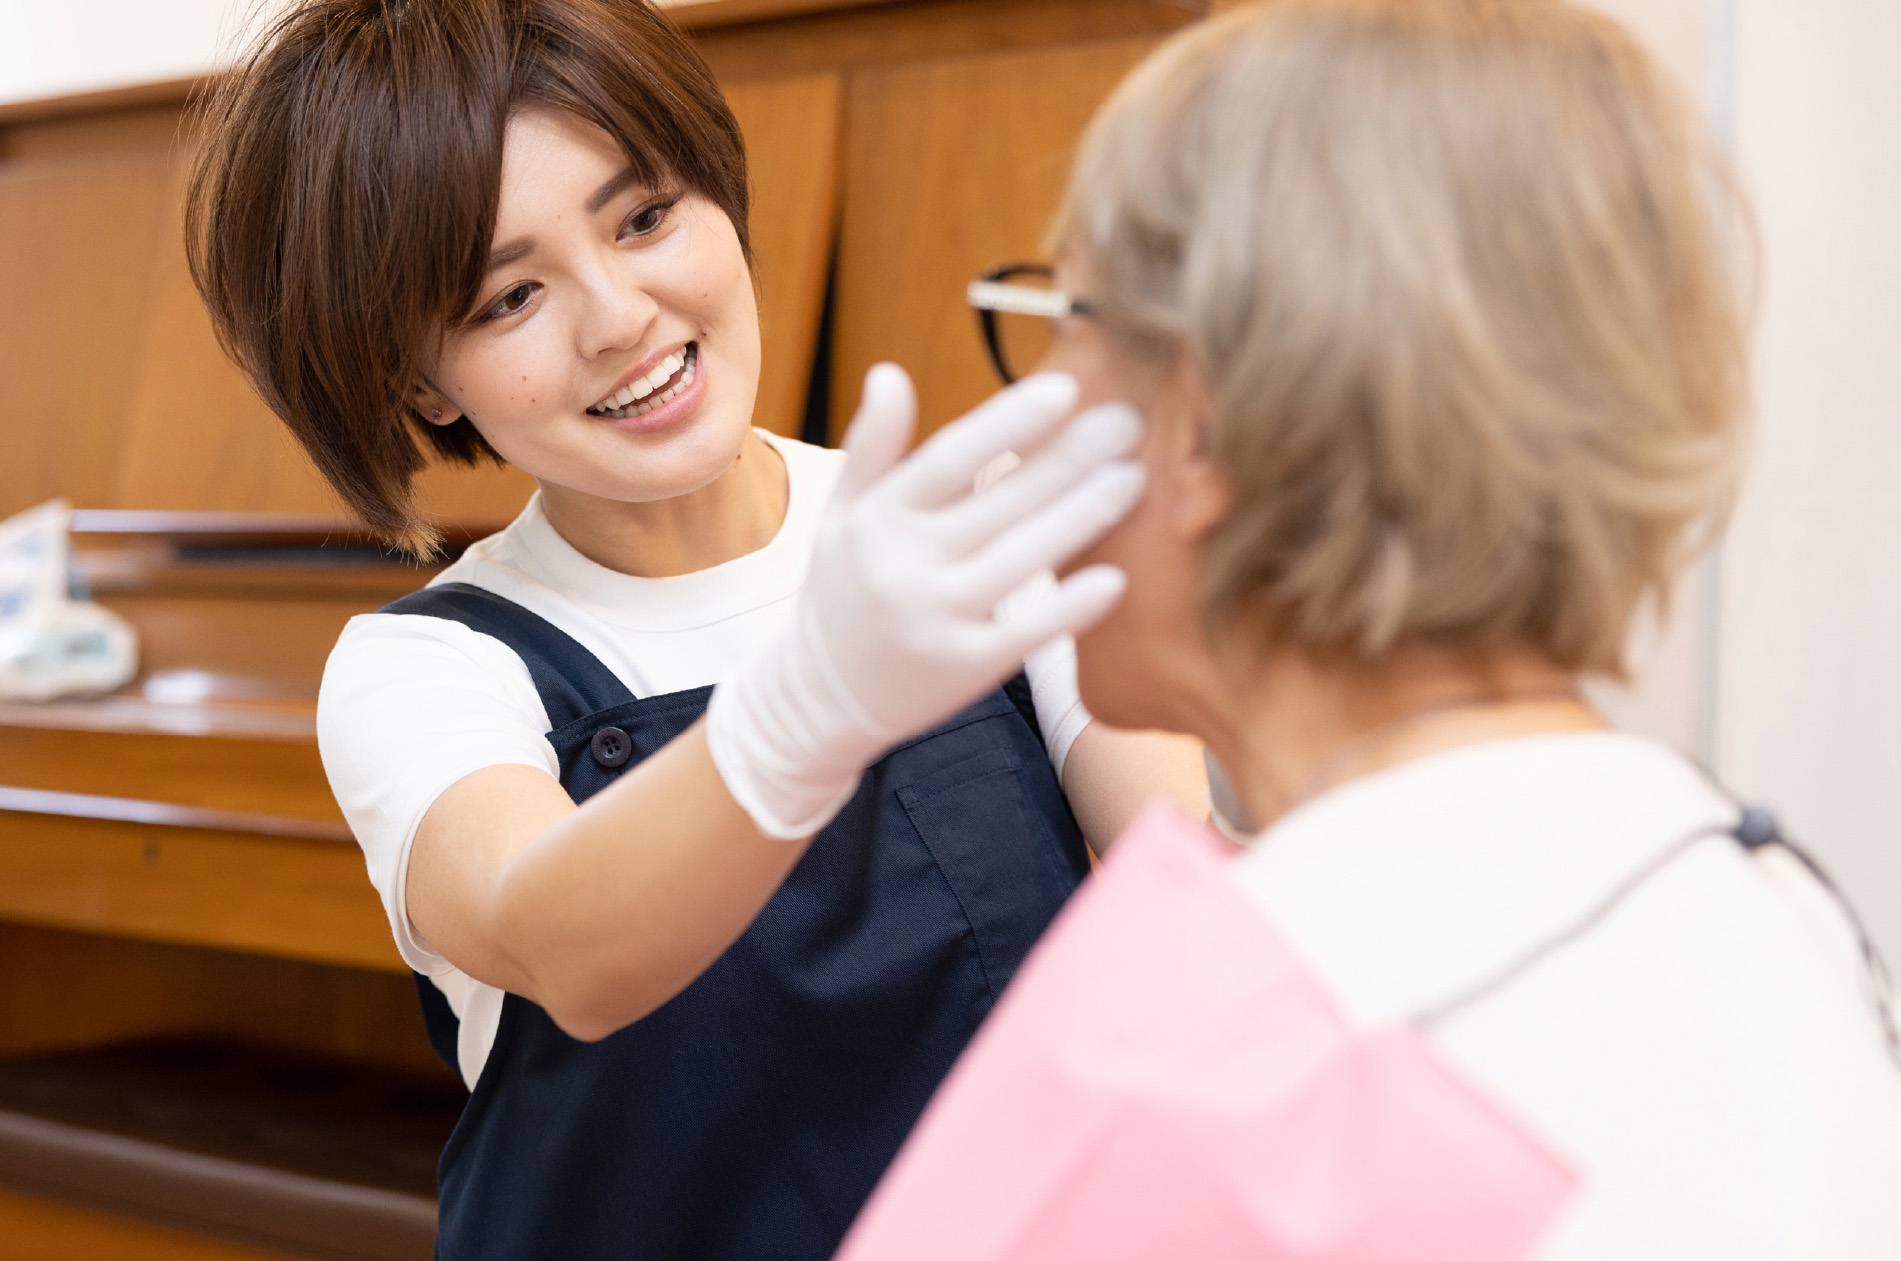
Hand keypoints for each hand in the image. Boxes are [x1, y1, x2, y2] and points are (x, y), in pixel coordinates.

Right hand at [708, 363, 1145, 837]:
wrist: (821, 698)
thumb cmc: (845, 592)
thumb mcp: (843, 516)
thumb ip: (870, 446)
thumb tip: (889, 373)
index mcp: (879, 519)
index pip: (950, 458)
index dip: (1007, 422)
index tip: (1065, 389)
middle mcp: (905, 566)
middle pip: (1000, 503)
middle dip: (1068, 460)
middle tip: (1127, 423)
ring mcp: (937, 619)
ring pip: (1022, 559)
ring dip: (1083, 516)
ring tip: (1134, 478)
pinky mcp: (965, 669)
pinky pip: (1026, 633)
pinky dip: (1069, 607)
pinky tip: (1114, 578)